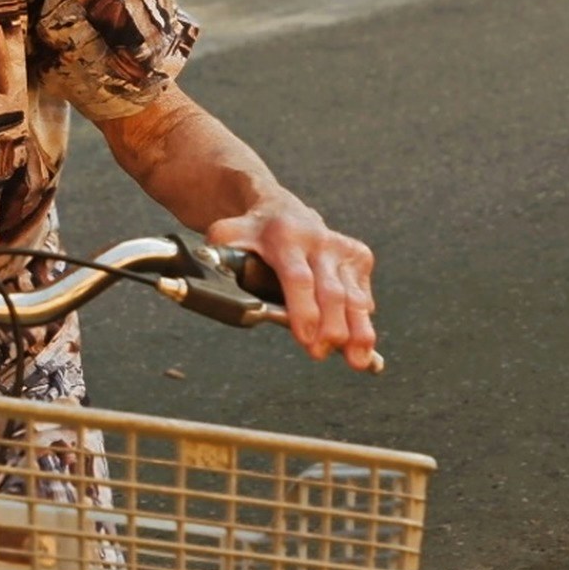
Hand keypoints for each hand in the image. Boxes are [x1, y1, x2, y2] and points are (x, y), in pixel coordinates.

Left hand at [207, 200, 378, 370]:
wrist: (279, 208)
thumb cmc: (251, 233)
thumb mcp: (227, 237)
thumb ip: (215, 257)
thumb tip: (204, 278)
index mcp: (285, 236)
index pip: (298, 278)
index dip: (304, 310)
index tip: (306, 339)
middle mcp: (318, 240)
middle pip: (331, 292)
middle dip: (331, 328)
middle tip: (322, 354)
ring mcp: (341, 248)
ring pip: (354, 296)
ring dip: (359, 331)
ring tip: (359, 361)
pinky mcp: (358, 256)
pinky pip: (363, 295)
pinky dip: (363, 322)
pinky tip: (364, 346)